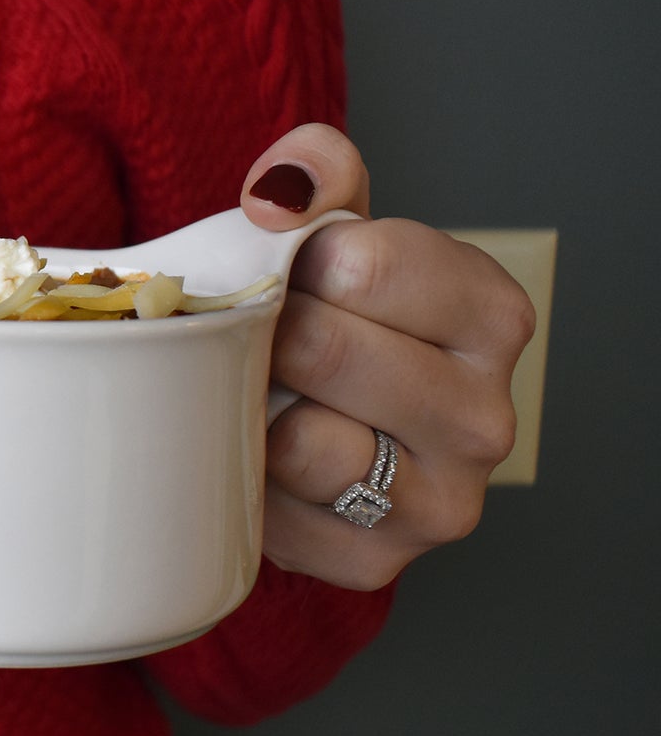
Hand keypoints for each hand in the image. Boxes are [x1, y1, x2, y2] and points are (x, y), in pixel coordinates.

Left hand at [242, 125, 534, 590]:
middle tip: (258, 340)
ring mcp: (440, 501)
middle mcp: (485, 416)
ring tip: (262, 396)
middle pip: (324, 350)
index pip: (362, 266)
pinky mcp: (374, 562)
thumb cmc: (328, 311)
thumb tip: (282, 192)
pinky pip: (271, 513)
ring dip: (253, 410)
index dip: (293, 264)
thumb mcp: (331, 226)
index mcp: (491, 314)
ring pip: (302, 442)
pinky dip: (244, 479)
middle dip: (266, 335)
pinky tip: (261, 457)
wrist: (311, 412)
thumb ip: (313, 173)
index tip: (289, 276)